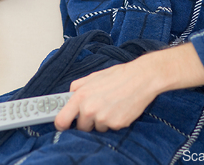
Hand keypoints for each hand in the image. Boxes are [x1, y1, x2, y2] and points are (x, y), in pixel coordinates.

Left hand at [54, 43, 203, 132]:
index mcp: (80, 96)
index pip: (61, 119)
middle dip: (87, 121)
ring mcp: (102, 118)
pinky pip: (110, 127)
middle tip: (98, 108)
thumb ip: (78, 88)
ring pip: (96, 128)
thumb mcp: (93, 77)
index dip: (62, 124)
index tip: (64, 125)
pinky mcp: (116, 124)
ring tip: (112, 104)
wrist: (142, 78)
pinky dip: (114, 121)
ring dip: (102, 120)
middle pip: (80, 127)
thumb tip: (68, 97)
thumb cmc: (119, 76)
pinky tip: (120, 107)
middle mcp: (89, 109)